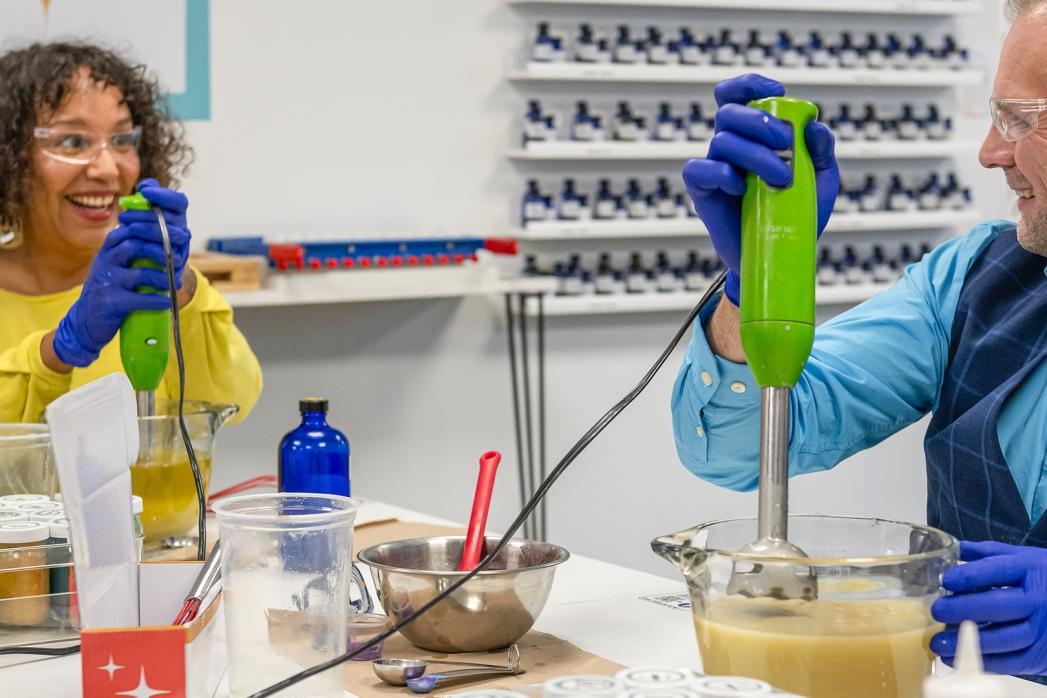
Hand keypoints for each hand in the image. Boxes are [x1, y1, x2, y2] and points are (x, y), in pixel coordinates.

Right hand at [52, 182, 190, 367]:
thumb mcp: (117, 267)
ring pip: (139, 273)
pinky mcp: (110, 302)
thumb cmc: (110, 292)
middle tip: (179, 258)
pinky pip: (138, 299)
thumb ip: (136, 254)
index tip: (177, 235)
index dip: (155, 230)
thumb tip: (172, 242)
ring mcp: (106, 281)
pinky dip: (156, 300)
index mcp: (108, 251)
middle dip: (161, 250)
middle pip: (134, 245)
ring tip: (174, 283)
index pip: (130, 230)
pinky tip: (166, 302)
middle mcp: (105, 262)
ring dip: (162, 278)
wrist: (86, 321)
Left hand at [116, 178, 190, 281]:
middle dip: (146, 214)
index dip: (164, 195)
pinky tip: (142, 246)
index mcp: (176, 216)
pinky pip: (170, 255)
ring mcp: (181, 246)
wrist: (147, 266)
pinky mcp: (176, 263)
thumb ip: (145, 199)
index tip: (144, 191)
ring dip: (149, 230)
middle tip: (124, 215)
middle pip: (171, 217)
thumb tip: (145, 186)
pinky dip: (156, 250)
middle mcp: (182, 229)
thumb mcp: (143, 216)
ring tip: (130, 229)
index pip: (178, 201)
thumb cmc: (143, 236)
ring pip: (173, 235)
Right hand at [681, 73, 839, 304]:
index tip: (777, 89)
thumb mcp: (821, 182)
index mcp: (753, 134)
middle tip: (786, 143)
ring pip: (722, 139)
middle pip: (729, 111)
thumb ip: (821, 152)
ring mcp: (714, 168)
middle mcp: (730, 145)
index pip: (737, 94)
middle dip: (760, 120)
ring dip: (755, 154)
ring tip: (781, 179)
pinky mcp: (702, 192)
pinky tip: (743, 188)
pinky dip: (722, 173)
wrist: (778, 256)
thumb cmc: (796, 216)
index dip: (751, 84)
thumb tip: (815, 127)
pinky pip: (699, 169)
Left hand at [931, 541, 1046, 675]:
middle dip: (965, 609)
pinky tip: (955, 659)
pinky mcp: (1039, 655)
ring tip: (938, 642)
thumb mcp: (1022, 558)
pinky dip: (981, 663)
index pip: (998, 570)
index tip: (946, 581)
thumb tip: (952, 549)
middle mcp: (1036, 600)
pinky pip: (1011, 663)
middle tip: (937, 611)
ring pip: (1004, 638)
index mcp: (1029, 570)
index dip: (971, 576)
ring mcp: (1040, 629)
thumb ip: (987, 554)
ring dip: (968, 642)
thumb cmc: (1041, 579)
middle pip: (999, 606)